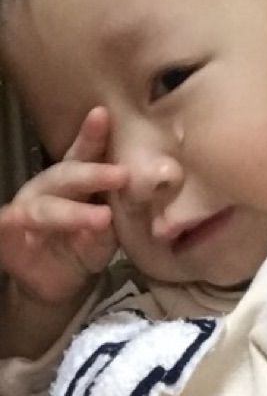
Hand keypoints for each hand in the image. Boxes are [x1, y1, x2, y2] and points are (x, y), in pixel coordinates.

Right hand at [0, 107, 127, 304]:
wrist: (61, 282)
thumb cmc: (87, 244)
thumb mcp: (108, 231)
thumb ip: (113, 216)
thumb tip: (124, 205)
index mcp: (73, 181)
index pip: (84, 155)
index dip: (92, 136)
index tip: (103, 114)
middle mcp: (47, 189)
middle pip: (67, 176)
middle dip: (93, 174)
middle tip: (121, 175)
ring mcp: (25, 211)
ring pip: (46, 208)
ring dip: (74, 213)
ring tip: (103, 218)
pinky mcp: (7, 238)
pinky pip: (6, 229)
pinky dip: (9, 225)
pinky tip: (13, 220)